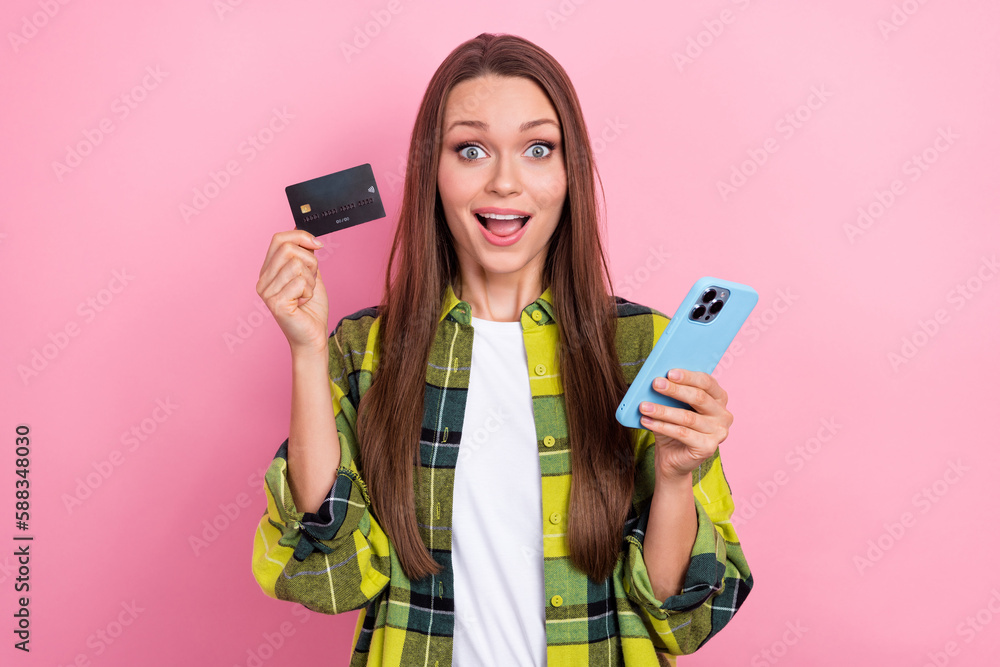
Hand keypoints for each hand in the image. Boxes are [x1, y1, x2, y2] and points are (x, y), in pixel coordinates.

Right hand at [256, 229, 328, 355]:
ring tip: (306, 294)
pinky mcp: (276, 303)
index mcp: (268, 271)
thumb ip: (305, 256)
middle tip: (312, 280)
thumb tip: (303, 232)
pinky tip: (303, 303)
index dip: (300, 236)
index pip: (278, 239)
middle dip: (310, 261)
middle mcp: (263, 280)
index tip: (318, 245)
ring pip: (296, 265)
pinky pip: (300, 282)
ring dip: (311, 280)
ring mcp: (267, 292)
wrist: (313, 336)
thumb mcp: (310, 275)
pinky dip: (309, 292)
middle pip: (288, 248)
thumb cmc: (311, 309)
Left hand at [638, 368, 733, 480]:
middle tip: (655, 384)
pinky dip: (662, 426)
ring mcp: (719, 432)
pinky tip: (647, 421)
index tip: (669, 372)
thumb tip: (657, 379)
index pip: (706, 382)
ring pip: (687, 417)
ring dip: (663, 410)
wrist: (672, 458)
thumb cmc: (673, 428)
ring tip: (643, 406)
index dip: (688, 376)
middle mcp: (724, 415)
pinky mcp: (709, 447)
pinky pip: (682, 433)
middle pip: (699, 397)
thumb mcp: (672, 407)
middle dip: (674, 390)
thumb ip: (670, 394)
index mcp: (719, 398)